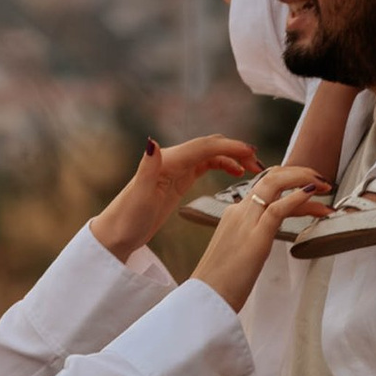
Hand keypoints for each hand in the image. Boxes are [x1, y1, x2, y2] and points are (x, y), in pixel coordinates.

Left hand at [89, 131, 260, 258]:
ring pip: (210, 155)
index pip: (204, 147)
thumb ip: (148, 167)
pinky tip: (235, 172)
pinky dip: (222, 165)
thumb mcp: (139, 194)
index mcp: (167, 161)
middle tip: (259, 162)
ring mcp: (176, 169)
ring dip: (232, 157)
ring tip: (253, 168)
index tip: (251, 153)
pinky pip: (205, 166)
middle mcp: (172, 160)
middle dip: (235, 150)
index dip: (229, 147)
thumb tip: (153, 142)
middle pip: (210, 146)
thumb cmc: (126, 217)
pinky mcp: (178, 181)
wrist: (116, 233)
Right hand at [195, 162, 330, 308]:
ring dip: (303, 179)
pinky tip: (311, 193)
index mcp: (234, 214)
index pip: (265, 186)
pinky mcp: (255, 237)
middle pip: (270, 177)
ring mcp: (246, 222)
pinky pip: (278, 209)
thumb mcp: (238, 250)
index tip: (309, 185)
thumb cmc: (222, 281)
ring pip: (274, 185)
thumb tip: (268, 235)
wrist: (206, 298)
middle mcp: (239, 211)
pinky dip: (297, 197)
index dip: (289, 180)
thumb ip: (252, 236)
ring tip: (325, 185)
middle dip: (299, 172)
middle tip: (323, 179)